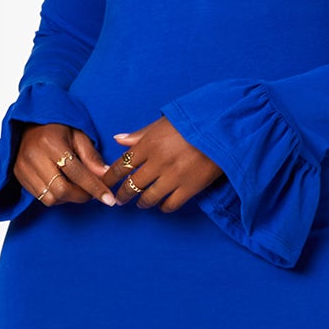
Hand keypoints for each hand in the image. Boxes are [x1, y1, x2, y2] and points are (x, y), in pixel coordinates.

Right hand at [13, 122, 118, 206]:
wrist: (28, 123)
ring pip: (50, 198)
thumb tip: (106, 175)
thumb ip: (91, 157)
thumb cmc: (57, 128)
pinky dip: (55, 196)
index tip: (109, 199)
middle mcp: (34, 156)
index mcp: (51, 143)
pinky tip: (61, 185)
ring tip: (75, 186)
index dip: (95, 188)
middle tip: (92, 192)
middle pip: (62, 190)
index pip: (77, 173)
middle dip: (81, 196)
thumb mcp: (78, 136)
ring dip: (68, 198)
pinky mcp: (18, 175)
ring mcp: (23, 167)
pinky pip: (40, 197)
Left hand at [101, 116, 224, 211]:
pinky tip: (162, 204)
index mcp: (149, 144)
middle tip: (119, 199)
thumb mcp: (163, 123)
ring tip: (140, 204)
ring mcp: (173, 177)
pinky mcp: (189, 188)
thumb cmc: (193, 122)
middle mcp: (157, 163)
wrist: (223, 128)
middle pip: (131, 185)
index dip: (110, 177)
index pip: (121, 165)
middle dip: (122, 194)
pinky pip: (170, 205)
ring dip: (141, 203)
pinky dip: (163, 207)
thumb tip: (118, 139)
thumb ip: (140, 134)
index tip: (105, 184)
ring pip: (148, 198)